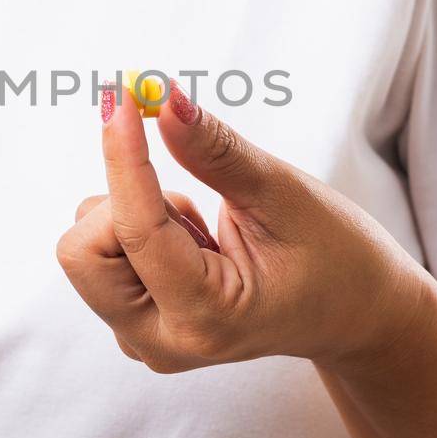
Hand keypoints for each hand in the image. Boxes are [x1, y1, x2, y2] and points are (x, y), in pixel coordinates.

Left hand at [55, 82, 436, 373]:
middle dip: (122, 201)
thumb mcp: (283, 196)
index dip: (124, 154)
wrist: (354, 315)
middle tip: (187, 191)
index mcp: (204, 319)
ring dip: (137, 215)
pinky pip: (104, 253)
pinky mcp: (134, 321)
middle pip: (82, 251)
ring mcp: (143, 337)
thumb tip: (163, 99)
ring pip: (88, 248)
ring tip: (206, 231)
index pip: (135, 229)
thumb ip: (216, 151)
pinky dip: (140, 230)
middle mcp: (160, 341)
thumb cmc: (335, 257)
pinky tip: (197, 246)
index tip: (121, 96)